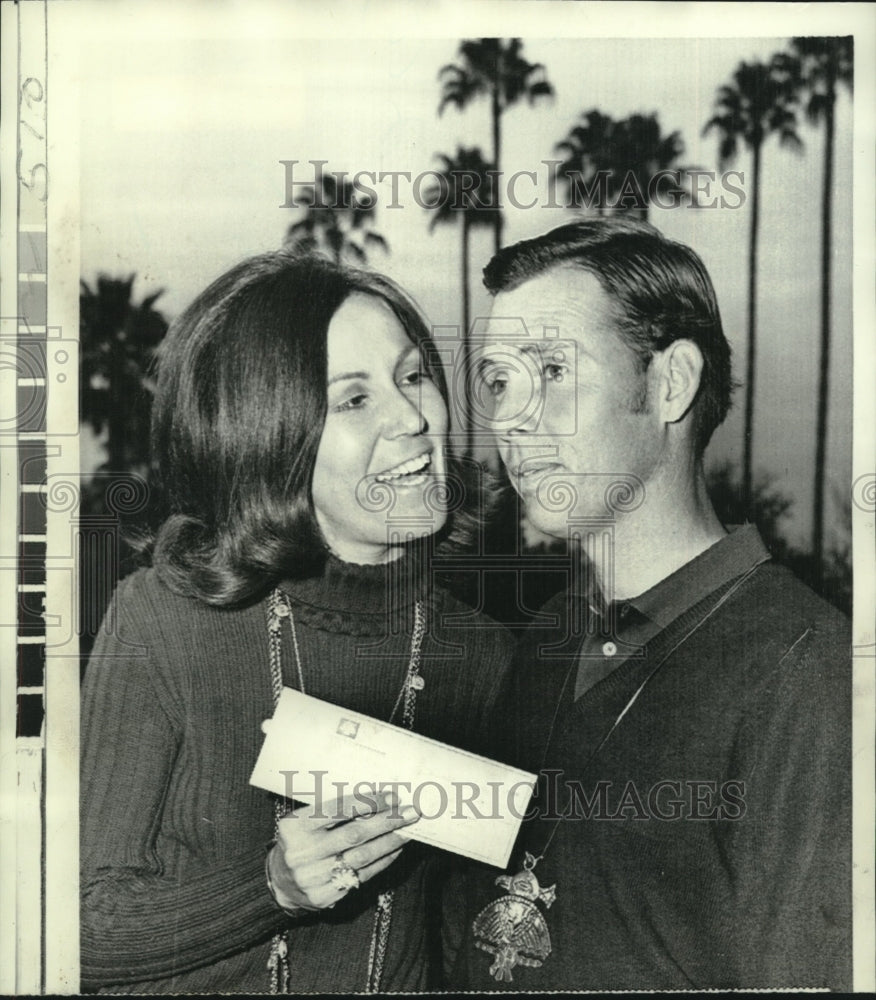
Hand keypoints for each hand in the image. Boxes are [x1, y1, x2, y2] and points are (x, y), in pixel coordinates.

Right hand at [267, 791, 418, 910]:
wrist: (279, 882)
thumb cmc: (299, 842)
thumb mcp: (304, 821)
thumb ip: (332, 810)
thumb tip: (376, 798)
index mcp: (295, 827)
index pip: (337, 810)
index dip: (367, 802)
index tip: (392, 796)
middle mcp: (304, 853)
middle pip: (354, 834)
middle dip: (387, 822)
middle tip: (410, 812)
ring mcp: (314, 878)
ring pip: (362, 857)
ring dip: (390, 842)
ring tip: (408, 830)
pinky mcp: (326, 897)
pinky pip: (362, 876)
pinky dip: (382, 861)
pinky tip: (396, 848)